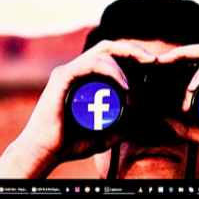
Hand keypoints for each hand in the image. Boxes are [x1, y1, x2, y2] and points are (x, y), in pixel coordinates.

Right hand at [0, 40, 156, 178]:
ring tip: (132, 90)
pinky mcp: (62, 77)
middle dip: (133, 50)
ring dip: (123, 68)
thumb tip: (140, 120)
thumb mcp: (105, 133)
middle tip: (152, 61)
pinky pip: (90, 63)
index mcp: (85, 77)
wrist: (46, 152)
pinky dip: (110, 70)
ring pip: (102, 53)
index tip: (153, 65)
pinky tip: (123, 85)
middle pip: (108, 47)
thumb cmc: (70, 142)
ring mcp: (69, 71)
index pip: (111, 55)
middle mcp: (77, 69)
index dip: (133, 55)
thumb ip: (121, 127)